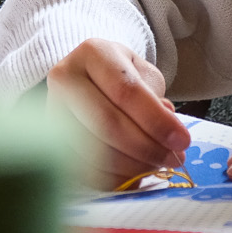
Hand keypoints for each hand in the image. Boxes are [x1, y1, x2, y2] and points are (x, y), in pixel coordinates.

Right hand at [46, 38, 191, 185]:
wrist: (88, 83)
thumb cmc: (122, 78)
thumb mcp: (144, 76)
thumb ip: (156, 100)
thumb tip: (167, 128)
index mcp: (93, 54)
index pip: (126, 91)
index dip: (156, 121)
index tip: (182, 141)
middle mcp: (65, 78)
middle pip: (107, 122)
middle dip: (146, 147)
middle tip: (174, 160)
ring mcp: (51, 111)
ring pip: (94, 150)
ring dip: (133, 166)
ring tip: (157, 166)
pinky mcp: (49, 141)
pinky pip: (83, 169)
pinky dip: (114, 178)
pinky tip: (134, 175)